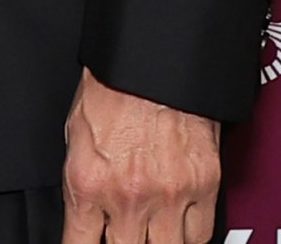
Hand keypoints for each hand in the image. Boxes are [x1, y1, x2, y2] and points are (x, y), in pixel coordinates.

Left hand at [60, 68, 219, 243]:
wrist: (154, 55)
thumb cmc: (112, 85)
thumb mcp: (75, 136)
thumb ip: (81, 186)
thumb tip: (85, 218)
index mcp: (89, 184)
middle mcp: (129, 196)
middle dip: (122, 243)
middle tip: (123, 231)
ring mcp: (170, 194)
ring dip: (158, 242)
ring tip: (151, 230)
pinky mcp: (205, 185)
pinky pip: (200, 234)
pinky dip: (189, 235)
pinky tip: (178, 226)